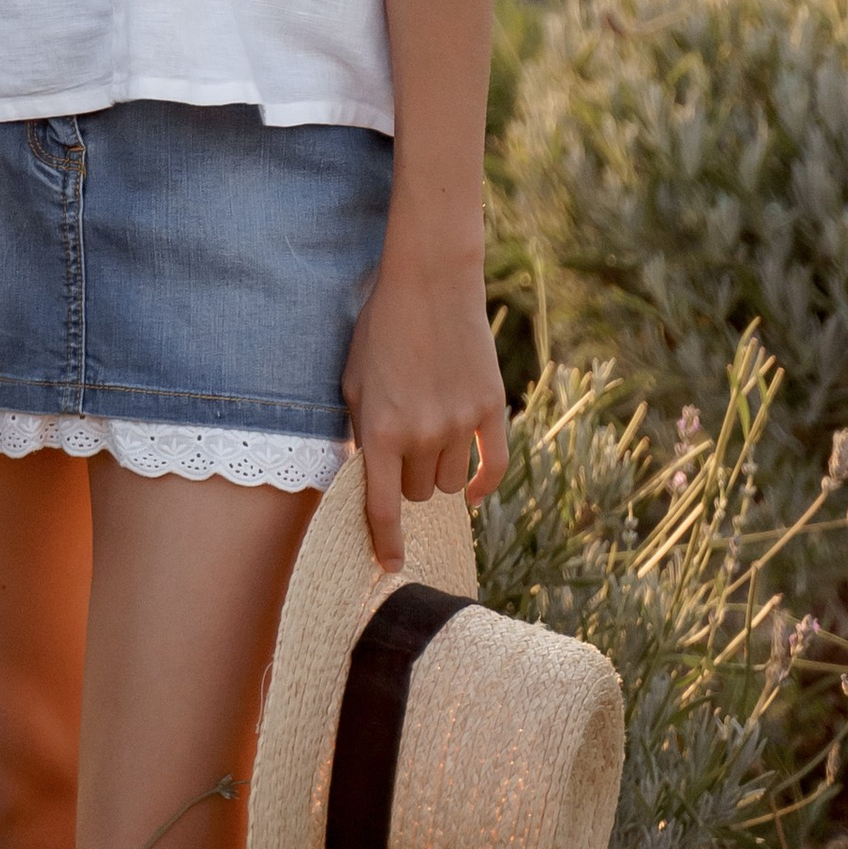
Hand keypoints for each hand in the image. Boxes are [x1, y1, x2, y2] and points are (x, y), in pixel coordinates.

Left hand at [343, 216, 509, 574]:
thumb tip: (370, 479)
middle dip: (405, 481)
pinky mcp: (491, 409)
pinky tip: (473, 493)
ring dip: (437, 473)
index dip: (385, 543)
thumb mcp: (353, 380)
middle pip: (417, 493)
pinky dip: (484, 486)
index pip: (382, 508)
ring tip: (428, 436)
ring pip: (450, 481)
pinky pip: (494, 467)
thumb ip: (361, 432)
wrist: (429, 281)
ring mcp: (461, 423)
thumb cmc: (380, 327)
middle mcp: (423, 434)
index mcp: (380, 430)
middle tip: (401, 448)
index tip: (390, 567)